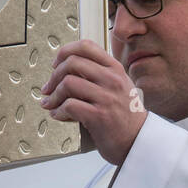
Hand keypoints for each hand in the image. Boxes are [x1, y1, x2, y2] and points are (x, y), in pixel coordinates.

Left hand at [40, 40, 147, 165]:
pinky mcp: (99, 116)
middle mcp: (112, 80)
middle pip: (72, 62)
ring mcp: (106, 97)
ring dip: (53, 95)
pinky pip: (69, 106)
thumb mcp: (120, 87)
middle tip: (48, 87)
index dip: (65, 52)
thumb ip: (100, 75)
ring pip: (68, 83)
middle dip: (54, 76)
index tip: (56, 64)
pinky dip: (58, 111)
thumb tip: (69, 70)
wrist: (139, 141)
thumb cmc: (126, 117)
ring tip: (51, 104)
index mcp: (115, 69)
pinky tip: (58, 115)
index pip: (86, 46)